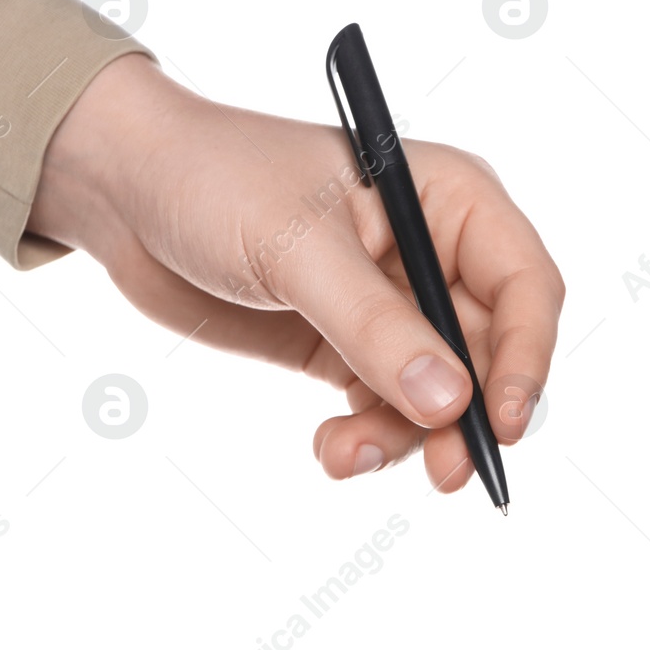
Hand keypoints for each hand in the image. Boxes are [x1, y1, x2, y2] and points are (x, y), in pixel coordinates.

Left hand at [28, 54, 563, 493]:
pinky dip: (367, 440)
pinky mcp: (352, 350)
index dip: (526, 356)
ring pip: (441, 398)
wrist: (123, 191)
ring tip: (348, 456)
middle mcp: (437, 257)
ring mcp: (397, 309)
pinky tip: (330, 449)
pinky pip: (388, 413)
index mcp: (451, 202)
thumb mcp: (295, 248)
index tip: (501, 420)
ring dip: (407, 439)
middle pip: (491, 356)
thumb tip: (448, 403)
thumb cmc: (212, 177)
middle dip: (467, 418)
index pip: (526, 287)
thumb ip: (375, 328)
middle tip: (447, 472)